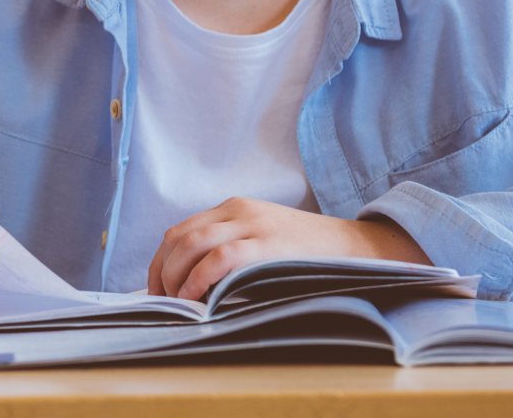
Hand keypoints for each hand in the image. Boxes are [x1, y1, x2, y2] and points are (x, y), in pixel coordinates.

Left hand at [147, 197, 430, 301]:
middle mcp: (238, 210)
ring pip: (194, 244)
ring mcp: (254, 224)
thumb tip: (191, 283)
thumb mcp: (263, 238)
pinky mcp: (268, 243)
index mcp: (233, 207)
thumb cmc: (306, 253)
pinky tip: (194, 299)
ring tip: (175, 304)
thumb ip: (231, 248)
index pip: (180, 230)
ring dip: (175, 277)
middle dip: (162, 271)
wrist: (355, 247)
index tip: (156, 289)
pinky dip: (199, 278)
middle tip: (161, 302)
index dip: (160, 261)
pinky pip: (221, 257)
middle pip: (180, 237)